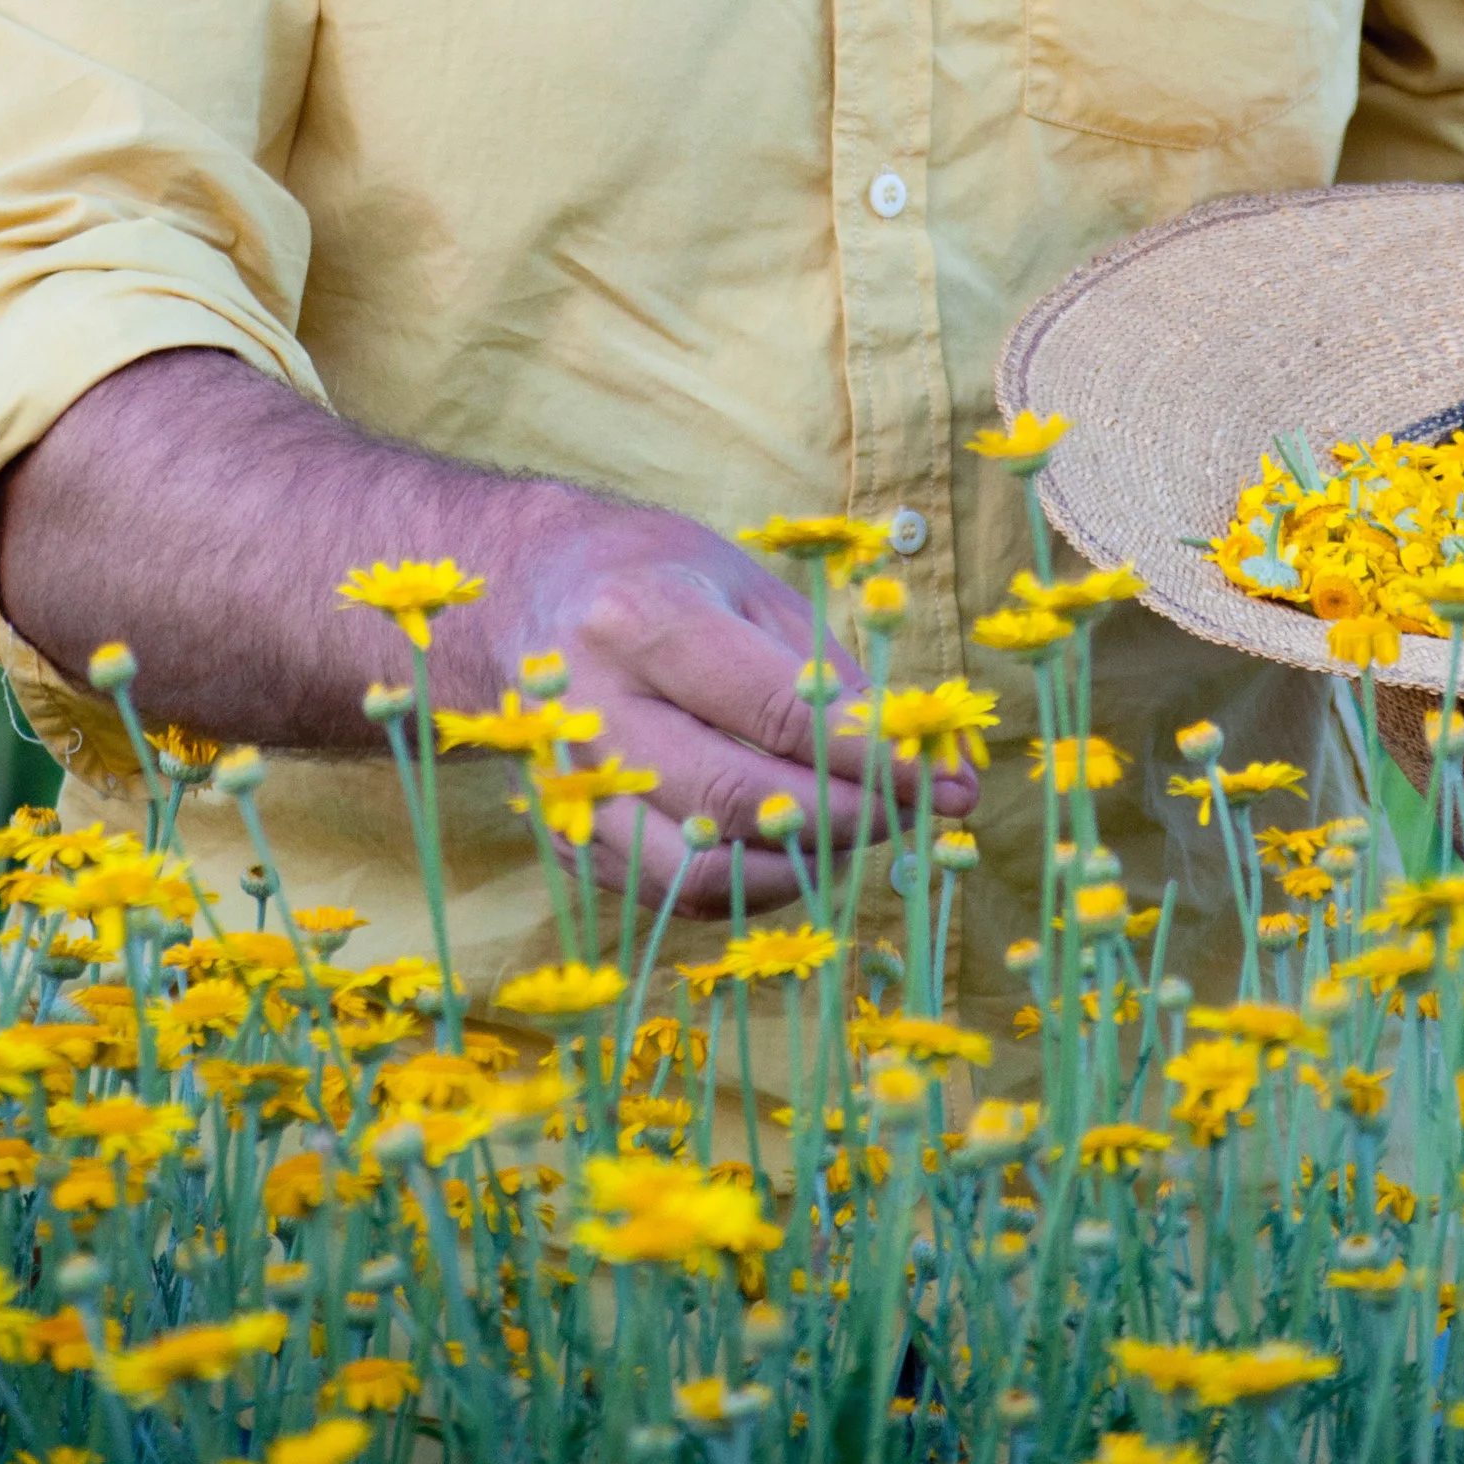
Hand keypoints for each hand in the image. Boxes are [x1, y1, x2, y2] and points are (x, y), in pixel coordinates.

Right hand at [460, 490, 975, 908]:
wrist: (515, 596)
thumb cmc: (646, 573)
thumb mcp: (741, 579)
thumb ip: (822, 666)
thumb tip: (914, 754)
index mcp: (640, 620)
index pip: (777, 712)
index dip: (873, 758)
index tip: (948, 782)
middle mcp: (593, 709)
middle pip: (738, 800)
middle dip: (850, 818)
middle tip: (918, 812)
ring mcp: (570, 786)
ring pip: (700, 872)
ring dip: (801, 869)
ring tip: (856, 833)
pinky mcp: (565, 840)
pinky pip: (672, 890)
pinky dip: (747, 884)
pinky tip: (792, 850)